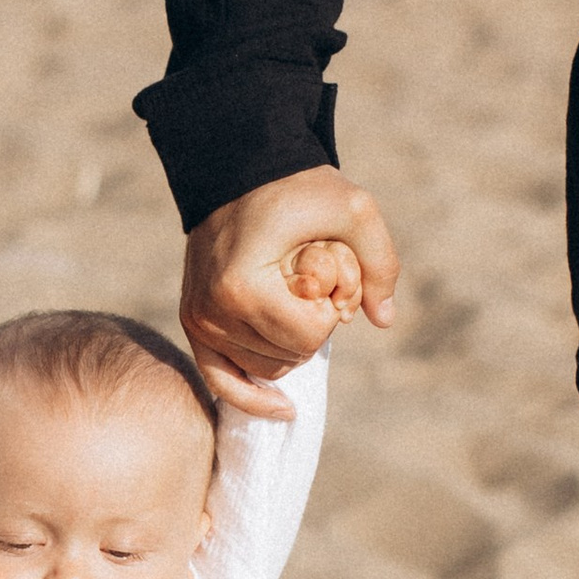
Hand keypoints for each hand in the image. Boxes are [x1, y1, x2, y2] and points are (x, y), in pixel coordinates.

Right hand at [181, 166, 397, 420]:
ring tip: (289, 296)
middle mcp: (213, 312)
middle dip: (312, 326)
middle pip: (290, 357)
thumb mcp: (353, 210)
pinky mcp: (194, 324)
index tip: (324, 270)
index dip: (330, 309)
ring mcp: (199, 321)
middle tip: (308, 279)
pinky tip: (283, 410)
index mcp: (243, 287)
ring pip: (267, 370)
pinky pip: (222, 381)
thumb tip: (384, 320)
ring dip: (291, 343)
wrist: (236, 169)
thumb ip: (379, 264)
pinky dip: (252, 398)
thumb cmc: (296, 187)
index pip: (308, 336)